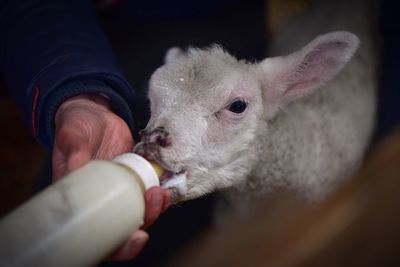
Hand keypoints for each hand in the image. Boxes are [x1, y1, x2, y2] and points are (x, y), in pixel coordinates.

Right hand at [53, 94, 170, 259]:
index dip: (118, 245)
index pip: (97, 235)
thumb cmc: (77, 125)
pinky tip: (167, 186)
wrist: (96, 114)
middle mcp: (103, 201)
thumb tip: (76, 165)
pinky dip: (160, 194)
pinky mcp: (136, 178)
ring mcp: (121, 191)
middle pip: (126, 228)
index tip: (136, 236)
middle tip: (153, 204)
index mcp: (81, 200)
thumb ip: (73, 148)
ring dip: (156, 209)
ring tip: (161, 193)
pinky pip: (149, 193)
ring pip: (141, 212)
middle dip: (144, 222)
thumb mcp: (72, 134)